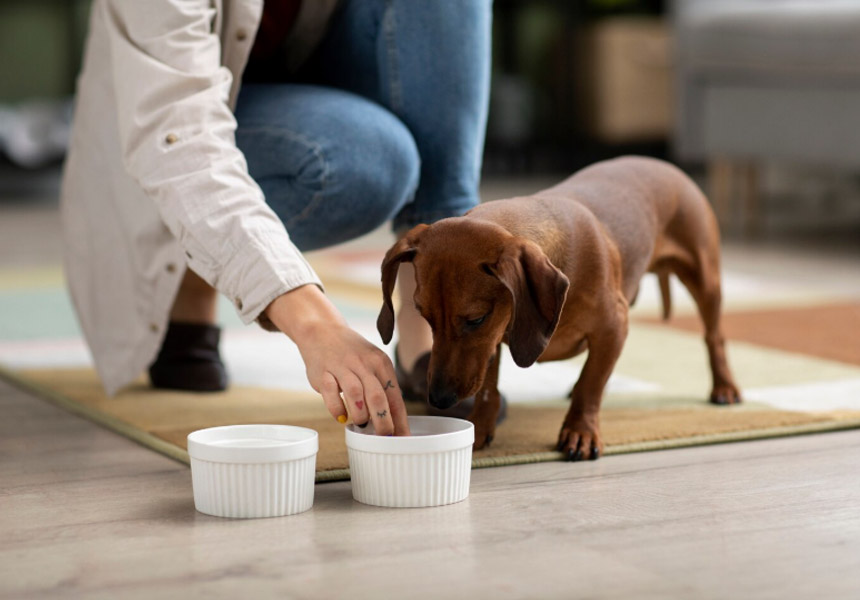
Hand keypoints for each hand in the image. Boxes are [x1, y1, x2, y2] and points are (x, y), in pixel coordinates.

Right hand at [265, 285, 409, 435]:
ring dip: (361, 415)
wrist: (323, 330)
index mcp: (381, 363)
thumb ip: (382, 388)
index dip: (399, 420)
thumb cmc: (352, 354)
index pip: (395, 396)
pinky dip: (337, 409)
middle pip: (378, 397)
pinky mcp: (323, 372)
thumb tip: (394, 422)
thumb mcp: (373, 365)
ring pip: (356, 394)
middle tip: (384, 437)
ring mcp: (342, 367)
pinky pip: (331, 393)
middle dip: (383, 422)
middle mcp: (364, 364)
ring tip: (362, 424)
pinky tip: (341, 417)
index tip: (403, 438)